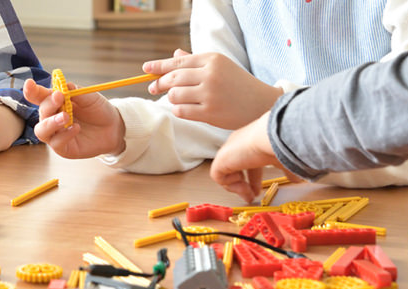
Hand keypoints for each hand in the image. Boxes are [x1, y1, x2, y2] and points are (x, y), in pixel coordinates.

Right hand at [22, 78, 125, 158]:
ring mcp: (56, 134)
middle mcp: (52, 118)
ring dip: (51, 122)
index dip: (32, 91)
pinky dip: (64, 135)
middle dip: (48, 105)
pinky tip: (76, 128)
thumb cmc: (98, 110)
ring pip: (42, 130)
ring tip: (65, 117)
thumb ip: (75, 91)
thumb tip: (64, 85)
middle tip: (59, 97)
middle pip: (41, 112)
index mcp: (55, 103)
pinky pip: (57, 143)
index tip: (29, 84)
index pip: (39, 96)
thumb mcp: (89, 97)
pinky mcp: (63, 148)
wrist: (113, 127)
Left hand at [143, 49, 282, 128]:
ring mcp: (210, 94)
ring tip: (179, 99)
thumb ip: (196, 62)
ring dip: (172, 98)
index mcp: (212, 59)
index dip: (159, 66)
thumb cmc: (238, 84)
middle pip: (173, 78)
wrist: (261, 104)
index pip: (178, 62)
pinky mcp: (210, 113)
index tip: (146, 69)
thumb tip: (174, 55)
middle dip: (160, 83)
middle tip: (153, 87)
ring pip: (175, 95)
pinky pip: (181, 111)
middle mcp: (210, 74)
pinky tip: (184, 109)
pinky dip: (178, 110)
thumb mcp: (220, 67)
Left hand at [209, 112, 297, 202]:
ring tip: (249, 195)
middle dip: (243, 185)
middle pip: (236, 169)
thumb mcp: (286, 160)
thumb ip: (289, 169)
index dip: (253, 178)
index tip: (258, 190)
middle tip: (251, 196)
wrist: (272, 137)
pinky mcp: (220, 160)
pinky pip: (218, 177)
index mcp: (251, 142)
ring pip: (226, 174)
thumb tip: (298, 179)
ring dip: (238, 188)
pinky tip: (244, 187)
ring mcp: (228, 152)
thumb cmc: (282, 143)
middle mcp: (237, 145)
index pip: (248, 162)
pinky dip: (232, 186)